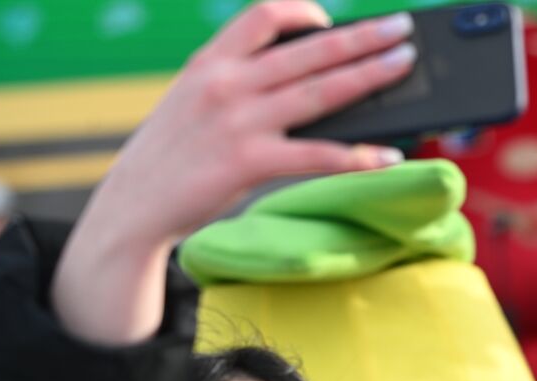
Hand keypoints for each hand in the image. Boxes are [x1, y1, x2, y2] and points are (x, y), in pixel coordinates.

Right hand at [53, 1, 416, 343]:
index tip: (331, 20)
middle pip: (308, 49)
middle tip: (402, 28)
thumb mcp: (192, 103)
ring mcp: (239, 122)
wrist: (133, 206)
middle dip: (361, 36)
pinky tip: (388, 156)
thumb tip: (304, 85)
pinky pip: (318, 156)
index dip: (303, 11)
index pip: (262, 16)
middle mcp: (226, 84)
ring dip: (369, 75)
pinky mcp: (249, 163)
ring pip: (320, 91)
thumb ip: (237, 87)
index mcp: (210, 63)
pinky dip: (358, 156)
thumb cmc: (171, 158)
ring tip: (403, 66)